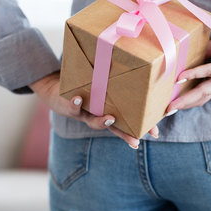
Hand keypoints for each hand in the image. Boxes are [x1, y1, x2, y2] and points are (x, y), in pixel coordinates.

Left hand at [29, 71, 157, 148]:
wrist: (54, 90)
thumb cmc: (83, 88)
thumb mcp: (101, 88)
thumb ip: (116, 84)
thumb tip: (138, 69)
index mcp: (108, 112)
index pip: (128, 123)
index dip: (141, 128)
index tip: (155, 134)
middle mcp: (98, 116)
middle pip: (113, 128)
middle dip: (124, 135)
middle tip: (136, 141)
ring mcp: (84, 113)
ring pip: (93, 121)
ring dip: (102, 122)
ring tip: (110, 119)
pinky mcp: (69, 106)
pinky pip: (73, 107)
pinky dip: (76, 103)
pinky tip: (79, 98)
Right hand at [165, 8, 210, 112]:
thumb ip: (209, 50)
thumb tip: (192, 53)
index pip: (203, 89)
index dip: (188, 97)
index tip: (172, 101)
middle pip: (201, 97)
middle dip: (184, 105)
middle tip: (166, 111)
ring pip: (204, 91)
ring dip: (187, 99)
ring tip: (171, 105)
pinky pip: (209, 71)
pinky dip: (195, 73)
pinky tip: (181, 77)